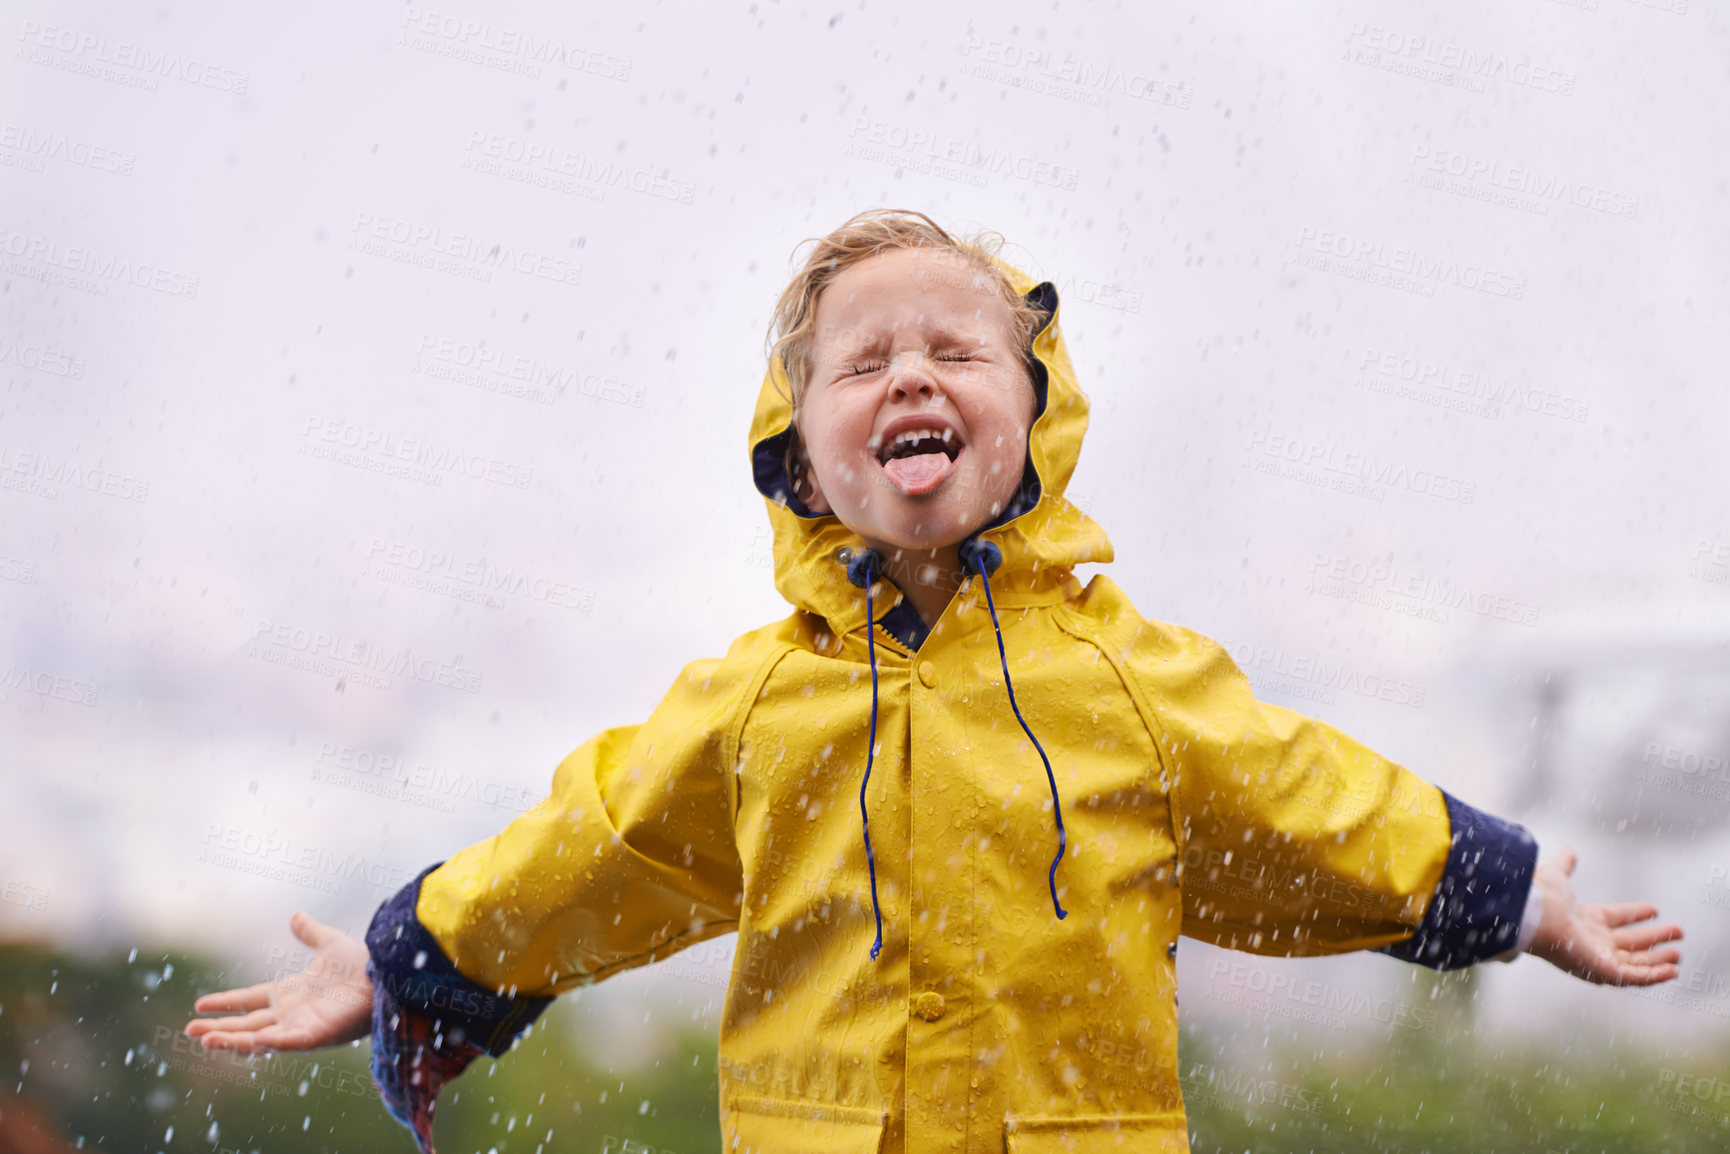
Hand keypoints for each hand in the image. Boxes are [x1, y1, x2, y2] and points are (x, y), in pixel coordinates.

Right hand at [184, 911, 374, 1052]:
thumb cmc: (362, 963)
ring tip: (205, 1041)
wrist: (388, 972)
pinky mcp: (318, 1035)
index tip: (199, 1005)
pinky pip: (290, 1042)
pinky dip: (272, 1043)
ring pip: (259, 1038)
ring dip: (233, 1041)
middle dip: (218, 1029)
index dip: (225, 1003)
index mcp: (290, 993)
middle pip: (247, 1024)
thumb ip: (310, 933)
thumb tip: (295, 916)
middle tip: (189, 1031)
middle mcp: (291, 1013)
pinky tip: (253, 1041)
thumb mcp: (329, 943)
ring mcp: (302, 1026)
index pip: (249, 1000)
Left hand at [1528, 846, 1683, 985]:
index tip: (1655, 909)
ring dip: (1658, 960)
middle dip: (1654, 939)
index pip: (1615, 917)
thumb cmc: (1541, 895)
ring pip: (1635, 962)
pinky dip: (1654, 976)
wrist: (1532, 913)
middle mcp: (1592, 940)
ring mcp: (1598, 957)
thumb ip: (1565, 863)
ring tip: (1678, 954)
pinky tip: (1672, 971)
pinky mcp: (1602, 971)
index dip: (1635, 913)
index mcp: (1584, 919)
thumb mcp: (1557, 874)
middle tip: (1678, 932)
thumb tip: (1570, 850)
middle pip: (1630, 942)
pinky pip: (1634, 978)